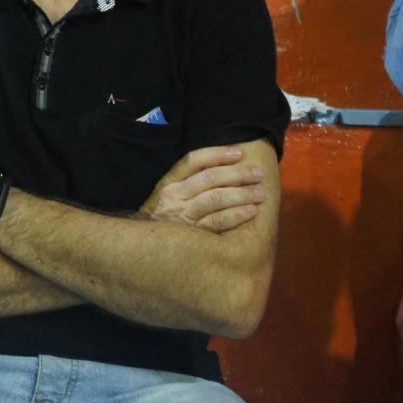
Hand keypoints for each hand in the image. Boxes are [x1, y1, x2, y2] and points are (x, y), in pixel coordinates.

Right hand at [141, 146, 266, 231]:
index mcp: (168, 183)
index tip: (239, 153)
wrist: (143, 249)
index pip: (194, 160)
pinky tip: (250, 212)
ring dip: (241, 194)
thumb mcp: (166, 196)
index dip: (218, 154)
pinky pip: (217, 222)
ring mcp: (182, 216)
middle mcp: (174, 197)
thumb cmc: (162, 219)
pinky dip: (236, 215)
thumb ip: (187, 181)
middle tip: (258, 174)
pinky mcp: (191, 235)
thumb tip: (221, 165)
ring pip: (215, 198)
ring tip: (260, 194)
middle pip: (209, 178)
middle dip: (238, 173)